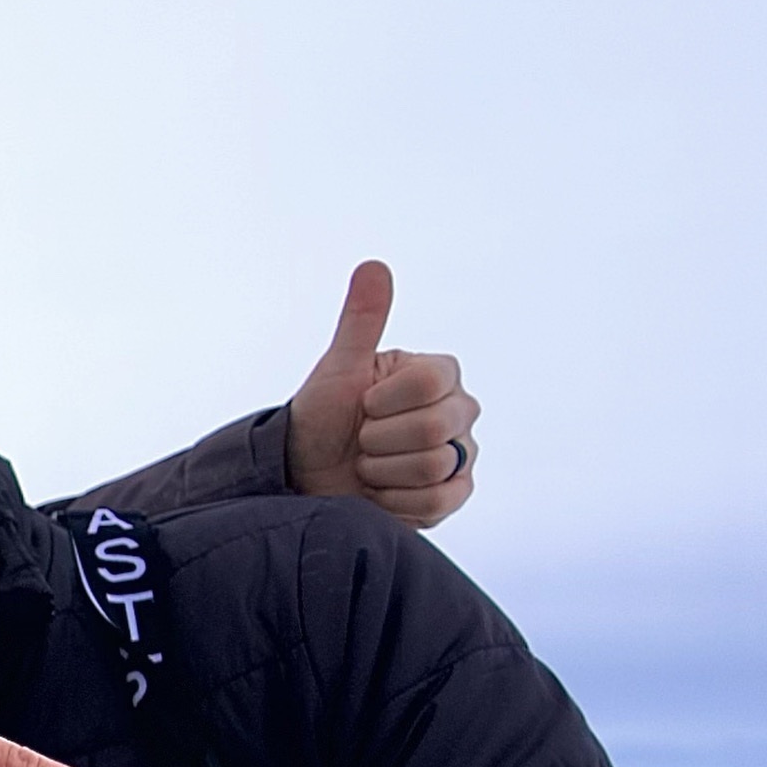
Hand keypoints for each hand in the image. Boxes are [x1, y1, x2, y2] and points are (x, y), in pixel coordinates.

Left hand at [284, 261, 478, 526]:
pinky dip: (395, 500)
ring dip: (382, 471)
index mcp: (438, 374)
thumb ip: (360, 321)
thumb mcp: (338, 369)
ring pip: (434, 466)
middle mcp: (459, 411)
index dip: (383, 401)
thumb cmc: (322, 419)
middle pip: (435, 427)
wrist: (305, 476)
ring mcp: (460, 454)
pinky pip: (437, 500)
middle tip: (360, 440)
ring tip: (367, 465)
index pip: (430, 382)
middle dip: (378, 439)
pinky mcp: (454, 494)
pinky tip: (379, 492)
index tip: (363, 405)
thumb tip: (373, 266)